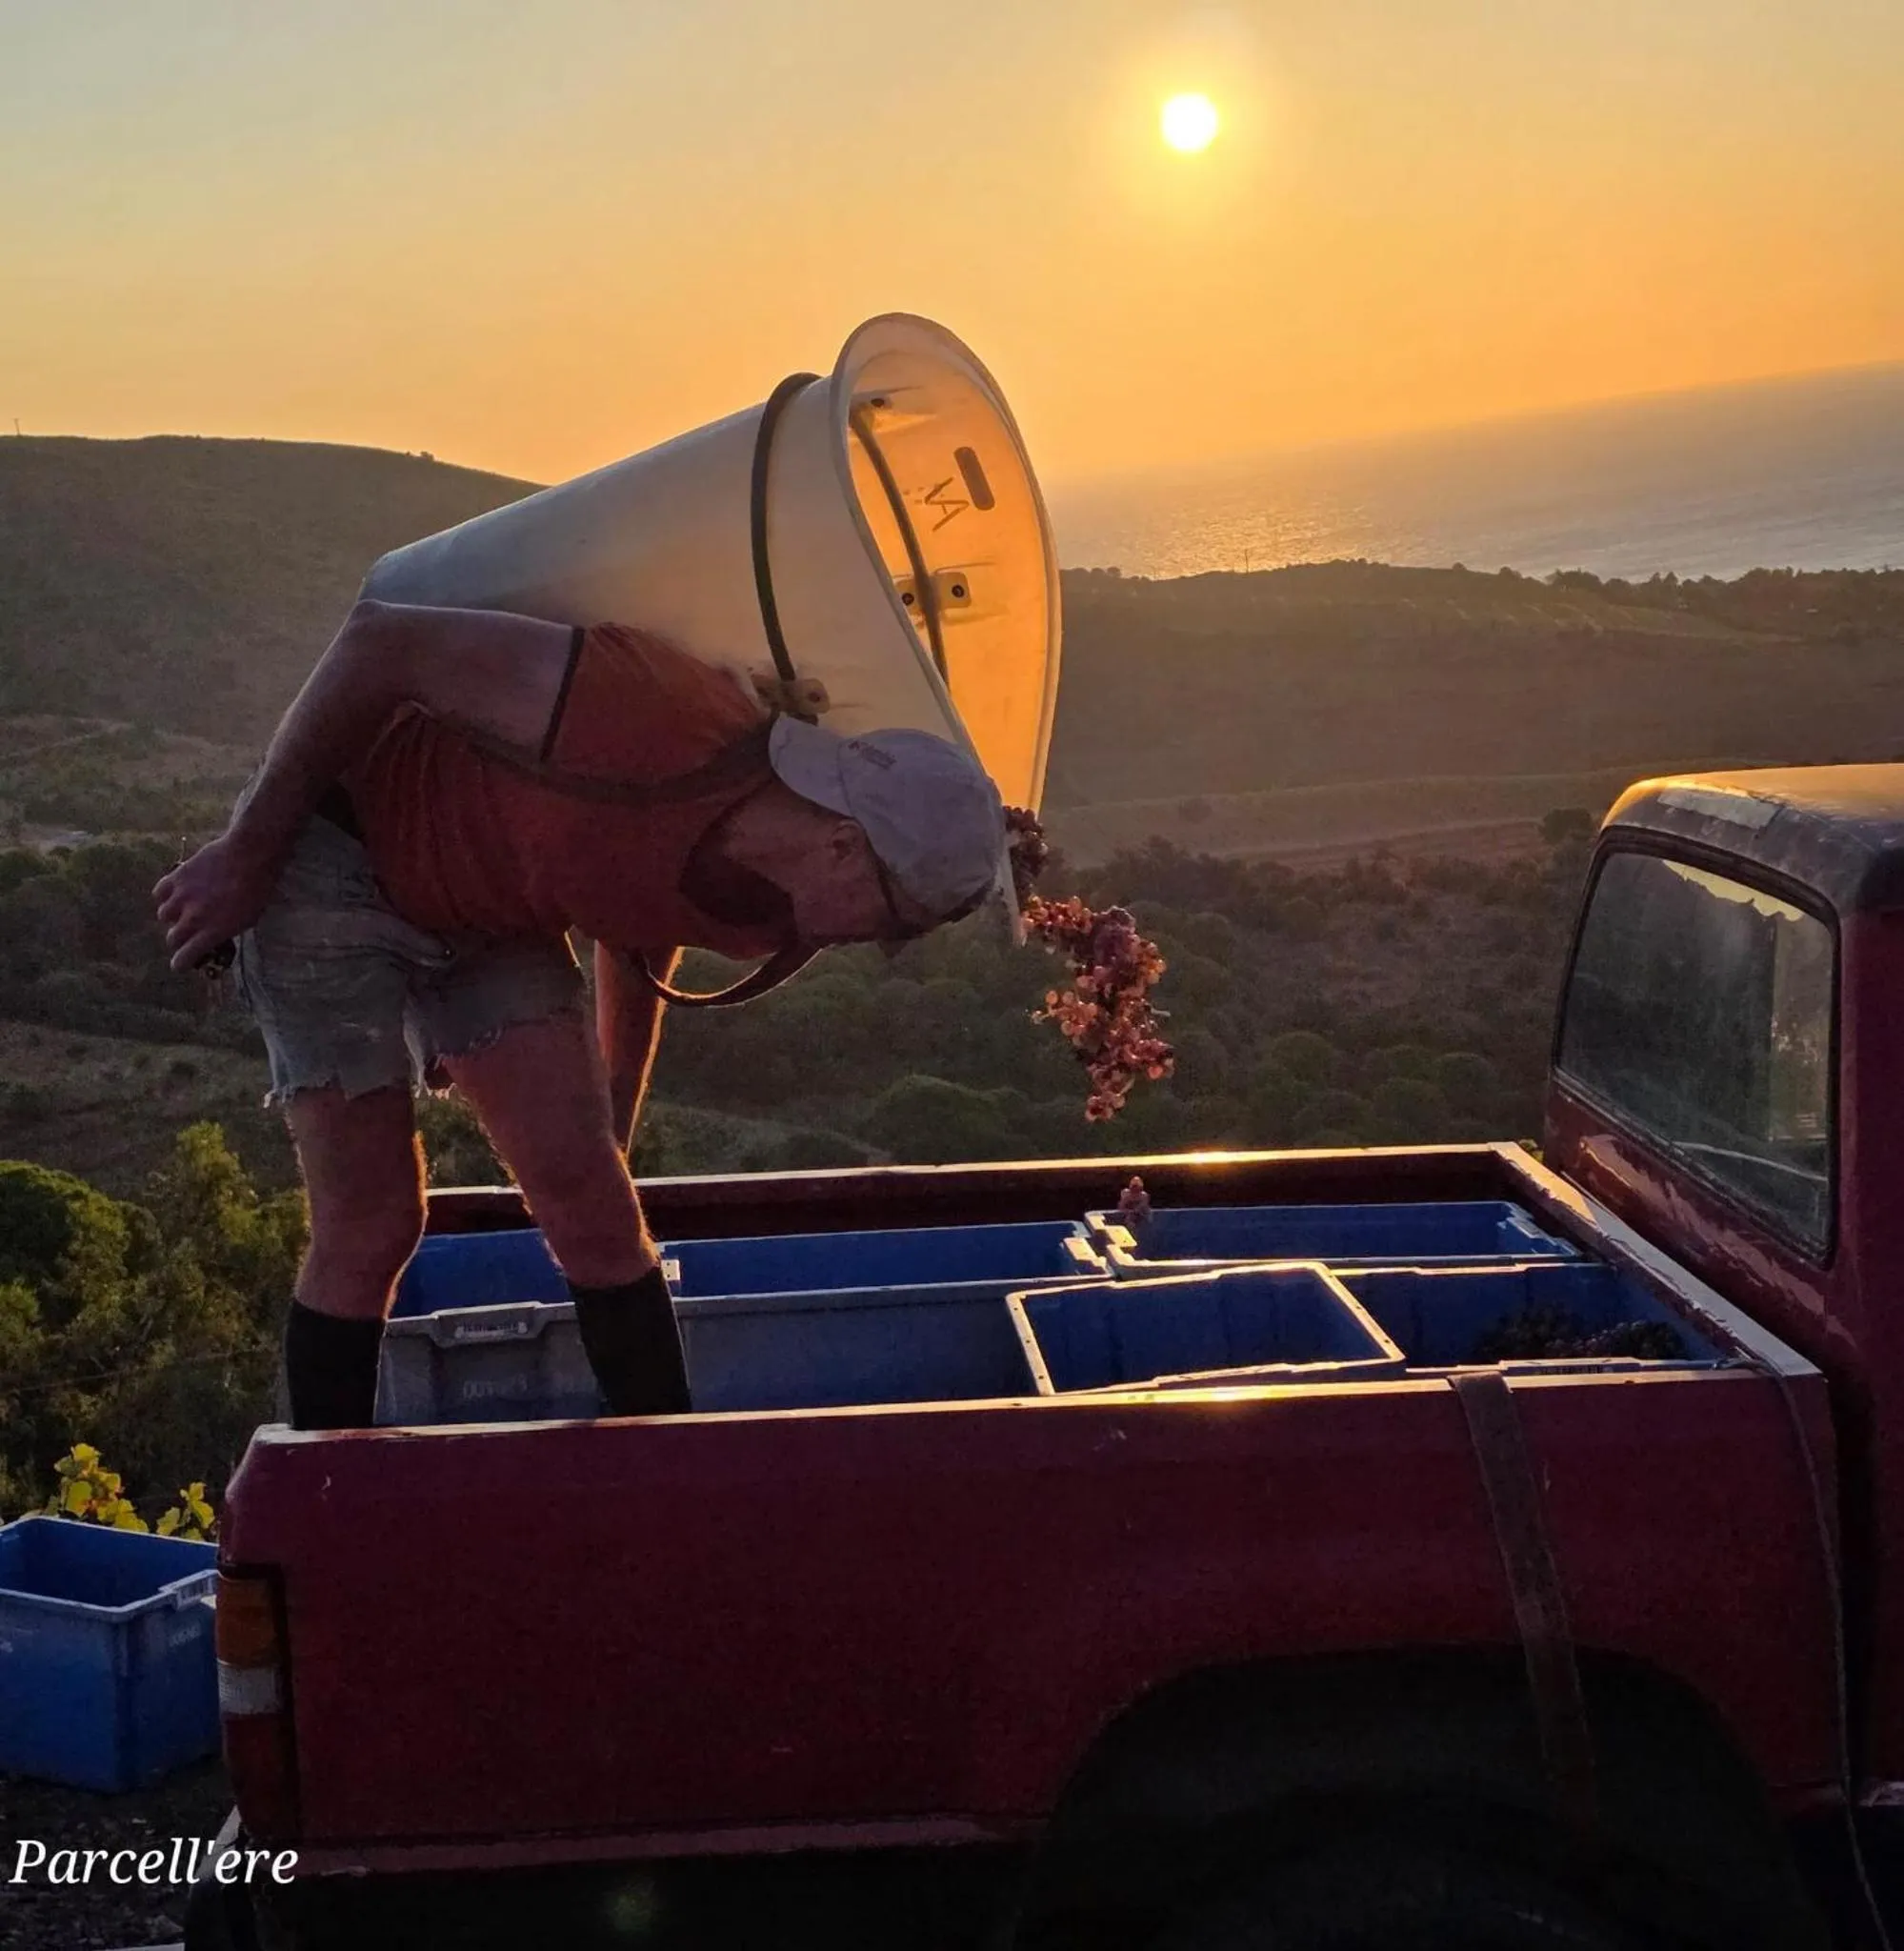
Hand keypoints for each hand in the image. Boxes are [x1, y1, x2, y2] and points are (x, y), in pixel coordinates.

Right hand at [153, 830, 278, 972]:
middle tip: (186, 935)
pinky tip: (175, 893)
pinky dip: (165, 895)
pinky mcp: (176, 877)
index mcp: (212, 932)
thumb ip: (225, 931)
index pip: (185, 957)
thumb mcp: (248, 919)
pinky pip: (159, 893)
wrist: (250, 856)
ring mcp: (181, 898)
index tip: (180, 964)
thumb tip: (212, 937)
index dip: (181, 963)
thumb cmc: (258, 889)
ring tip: (184, 909)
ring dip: (173, 916)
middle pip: (172, 939)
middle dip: (178, 940)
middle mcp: (192, 919)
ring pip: (163, 916)